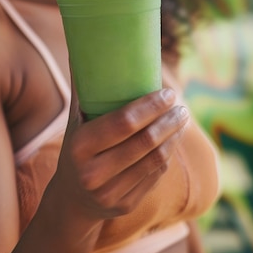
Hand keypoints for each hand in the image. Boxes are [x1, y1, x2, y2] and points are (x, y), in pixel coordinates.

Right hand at [52, 83, 189, 223]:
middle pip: (144, 142)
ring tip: (182, 118)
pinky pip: (155, 175)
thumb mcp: (74, 122)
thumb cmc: (76, 148)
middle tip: (180, 104)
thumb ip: (82, 89)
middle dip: (168, 120)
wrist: (70, 200)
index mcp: (79, 146)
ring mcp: (110, 193)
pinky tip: (173, 139)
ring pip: (154, 159)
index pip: (123, 122)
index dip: (150, 106)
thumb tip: (80, 47)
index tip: (167, 92)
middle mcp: (93, 172)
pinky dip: (168, 154)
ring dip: (173, 136)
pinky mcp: (126, 205)